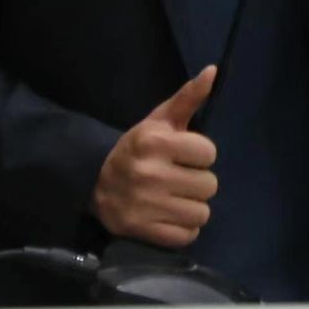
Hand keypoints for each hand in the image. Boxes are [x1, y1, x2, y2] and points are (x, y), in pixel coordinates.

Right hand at [92, 66, 219, 247]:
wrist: (95, 180)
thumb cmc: (138, 147)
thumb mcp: (159, 119)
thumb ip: (189, 97)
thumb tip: (213, 71)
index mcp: (156, 142)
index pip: (209, 152)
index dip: (201, 154)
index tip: (186, 155)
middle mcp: (150, 173)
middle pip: (209, 185)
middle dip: (199, 181)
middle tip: (181, 178)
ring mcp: (146, 205)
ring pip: (201, 213)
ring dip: (194, 207)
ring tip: (177, 198)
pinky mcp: (143, 231)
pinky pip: (187, 236)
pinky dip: (184, 229)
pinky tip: (171, 215)